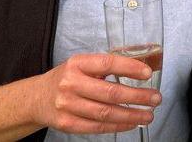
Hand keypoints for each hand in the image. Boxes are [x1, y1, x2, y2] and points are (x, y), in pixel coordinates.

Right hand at [31, 52, 161, 133]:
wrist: (36, 98)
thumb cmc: (66, 79)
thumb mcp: (81, 65)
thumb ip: (104, 67)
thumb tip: (138, 70)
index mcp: (77, 64)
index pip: (107, 63)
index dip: (129, 68)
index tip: (147, 73)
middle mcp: (71, 84)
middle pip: (110, 92)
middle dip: (137, 96)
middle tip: (155, 98)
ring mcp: (68, 105)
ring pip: (106, 113)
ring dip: (131, 115)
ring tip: (148, 114)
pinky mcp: (67, 124)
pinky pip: (97, 127)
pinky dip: (118, 126)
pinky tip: (131, 123)